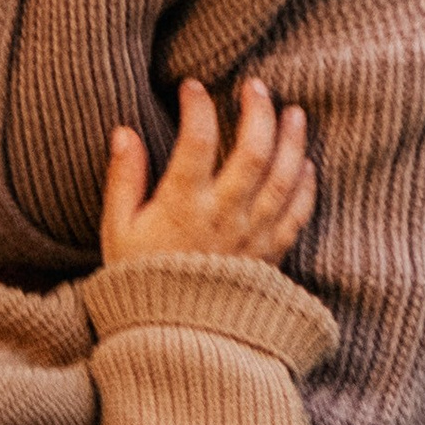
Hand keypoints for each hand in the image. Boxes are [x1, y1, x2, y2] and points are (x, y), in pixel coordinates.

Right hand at [101, 78, 314, 270]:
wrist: (173, 338)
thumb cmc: (140, 281)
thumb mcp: (117, 231)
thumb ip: (123, 180)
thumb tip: (123, 133)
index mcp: (182, 206)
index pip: (196, 141)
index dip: (197, 107)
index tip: (192, 86)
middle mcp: (223, 216)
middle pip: (252, 152)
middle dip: (257, 112)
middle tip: (256, 86)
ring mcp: (252, 236)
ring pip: (283, 178)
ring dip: (292, 141)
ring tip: (294, 112)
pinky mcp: (270, 256)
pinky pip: (296, 215)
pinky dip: (305, 187)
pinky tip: (306, 164)